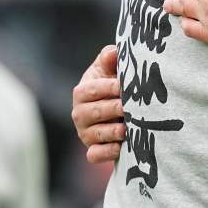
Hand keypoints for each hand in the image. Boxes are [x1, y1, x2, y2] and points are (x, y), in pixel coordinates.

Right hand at [71, 44, 124, 162]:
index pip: (90, 90)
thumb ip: (110, 57)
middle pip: (92, 112)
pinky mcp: (92, 150)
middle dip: (111, 109)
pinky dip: (106, 152)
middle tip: (128, 107)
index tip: (123, 86)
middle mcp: (79, 113)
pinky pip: (94, 155)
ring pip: (94, 134)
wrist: (120, 107)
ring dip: (112, 131)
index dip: (107, 88)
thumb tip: (113, 53)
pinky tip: (120, 147)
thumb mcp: (110, 67)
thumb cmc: (114, 81)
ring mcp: (85, 133)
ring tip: (127, 128)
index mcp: (82, 91)